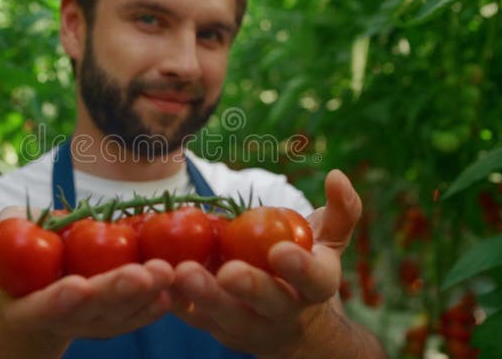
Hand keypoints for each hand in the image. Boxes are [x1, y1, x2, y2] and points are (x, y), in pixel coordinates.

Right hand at [0, 207, 174, 341]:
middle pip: (93, 312)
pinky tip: (176, 286)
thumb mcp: (3, 241)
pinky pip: (139, 314)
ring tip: (170, 270)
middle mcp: (66, 320)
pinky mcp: (118, 318)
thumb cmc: (21, 257)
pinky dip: (157, 303)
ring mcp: (94, 323)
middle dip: (118, 293)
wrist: (41, 290)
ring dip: (148, 295)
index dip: (60, 299)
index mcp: (30, 306)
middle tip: (144, 274)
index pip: (44, 306)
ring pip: (122, 314)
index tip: (78, 287)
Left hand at [171, 169, 361, 356]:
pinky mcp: (217, 328)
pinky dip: (177, 300)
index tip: (280, 252)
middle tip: (228, 272)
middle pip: (269, 305)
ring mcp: (250, 325)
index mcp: (316, 288)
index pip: (314, 281)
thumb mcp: (331, 242)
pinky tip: (159, 280)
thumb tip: (336, 175)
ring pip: (226, 316)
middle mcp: (285, 313)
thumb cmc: (309, 269)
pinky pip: (195, 317)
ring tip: (182, 273)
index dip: (299, 269)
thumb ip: (342, 210)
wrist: (292, 326)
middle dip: (249, 288)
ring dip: (204, 296)